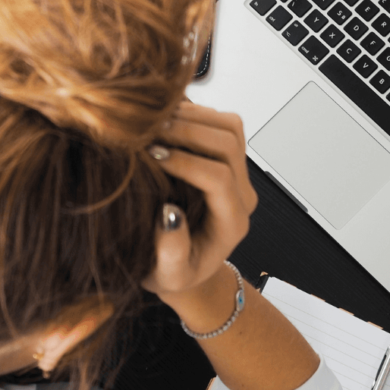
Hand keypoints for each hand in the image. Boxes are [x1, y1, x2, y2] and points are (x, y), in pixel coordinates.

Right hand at [142, 102, 257, 302]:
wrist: (186, 265)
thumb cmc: (175, 273)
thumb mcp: (169, 275)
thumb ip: (171, 252)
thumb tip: (169, 214)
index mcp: (232, 222)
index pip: (219, 178)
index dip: (186, 162)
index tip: (152, 157)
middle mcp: (241, 194)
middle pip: (228, 144)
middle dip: (188, 132)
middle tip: (149, 133)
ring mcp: (237, 173)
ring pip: (229, 126)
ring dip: (192, 117)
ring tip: (154, 124)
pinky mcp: (226, 158)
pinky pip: (220, 122)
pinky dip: (192, 113)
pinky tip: (162, 121)